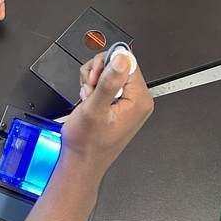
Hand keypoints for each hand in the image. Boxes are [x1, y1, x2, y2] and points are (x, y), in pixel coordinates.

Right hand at [59, 51, 152, 178]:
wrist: (81, 161)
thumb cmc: (87, 144)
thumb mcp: (95, 109)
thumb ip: (109, 82)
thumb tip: (122, 59)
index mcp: (139, 100)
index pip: (127, 61)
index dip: (106, 66)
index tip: (96, 81)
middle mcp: (138, 100)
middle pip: (119, 64)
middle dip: (98, 73)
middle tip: (91, 90)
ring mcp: (130, 101)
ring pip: (110, 70)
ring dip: (94, 79)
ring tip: (89, 97)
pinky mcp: (120, 102)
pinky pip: (108, 81)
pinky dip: (95, 86)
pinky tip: (90, 99)